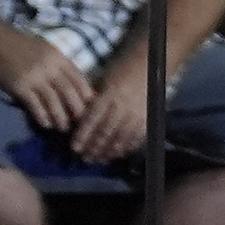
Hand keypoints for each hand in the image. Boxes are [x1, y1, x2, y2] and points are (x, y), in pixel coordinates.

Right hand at [0, 22, 94, 139]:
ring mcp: (34, 77)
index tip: (91, 108)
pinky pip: (34, 105)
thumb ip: (61, 66)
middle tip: (80, 123)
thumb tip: (75, 86)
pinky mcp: (20, 86)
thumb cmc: (24, 46)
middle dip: (77, 110)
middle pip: (69, 92)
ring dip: (60, 117)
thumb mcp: (48, 51)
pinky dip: (42, 116)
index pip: (79, 79)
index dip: (87, 95)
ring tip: (63, 128)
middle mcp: (50, 67)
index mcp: (59, 58)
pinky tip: (46, 124)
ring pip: (53, 101)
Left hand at [65, 42, 154, 165]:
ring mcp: (137, 114)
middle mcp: (122, 107)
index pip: (92, 120)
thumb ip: (93, 101)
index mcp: (108, 95)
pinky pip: (136, 138)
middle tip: (85, 158)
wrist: (149, 65)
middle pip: (105, 132)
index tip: (74, 148)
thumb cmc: (121, 71)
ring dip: (108, 152)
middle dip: (93, 148)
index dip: (82, 135)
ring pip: (120, 139)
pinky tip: (118, 154)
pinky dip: (126, 148)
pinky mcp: (148, 119)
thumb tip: (79, 121)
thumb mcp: (102, 81)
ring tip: (99, 160)